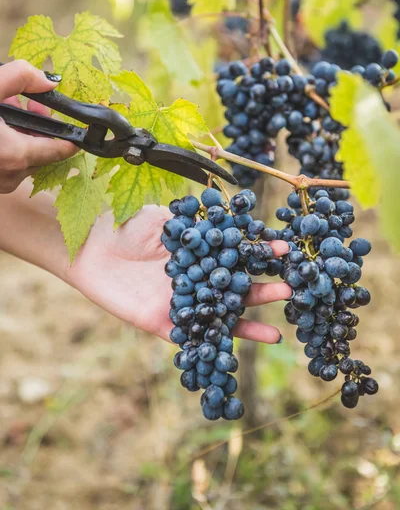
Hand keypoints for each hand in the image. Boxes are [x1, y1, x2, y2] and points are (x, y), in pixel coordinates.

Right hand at [0, 60, 77, 193]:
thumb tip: (50, 79)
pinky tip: (1, 125)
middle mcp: (12, 175)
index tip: (77, 121)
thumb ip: (19, 77)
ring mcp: (1, 183)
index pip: (62, 150)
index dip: (70, 132)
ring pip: (27, 158)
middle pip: (44, 151)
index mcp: (16, 155)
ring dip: (24, 134)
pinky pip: (11, 164)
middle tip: (30, 103)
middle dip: (40, 125)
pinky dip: (10, 146)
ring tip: (10, 110)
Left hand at [68, 205, 291, 343]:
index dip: (259, 253)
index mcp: (198, 255)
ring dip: (249, 323)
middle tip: (292, 286)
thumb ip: (199, 223)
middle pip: (234, 289)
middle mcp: (194, 281)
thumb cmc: (125, 223)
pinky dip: (213, 345)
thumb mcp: (169, 217)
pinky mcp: (162, 323)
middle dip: (263, 289)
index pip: (235, 257)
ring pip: (220, 317)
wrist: (89, 244)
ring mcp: (180, 304)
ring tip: (279, 328)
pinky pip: (191, 338)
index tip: (285, 249)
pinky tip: (234, 351)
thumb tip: (236, 217)